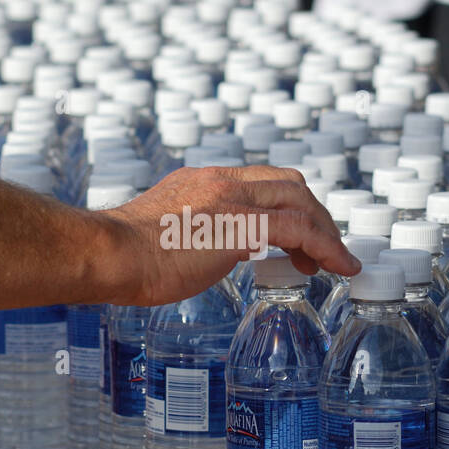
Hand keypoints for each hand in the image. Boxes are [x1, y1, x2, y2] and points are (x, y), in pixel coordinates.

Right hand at [96, 165, 359, 306]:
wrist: (109, 254)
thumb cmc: (123, 256)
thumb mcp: (162, 233)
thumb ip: (190, 233)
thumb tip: (205, 252)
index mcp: (203, 181)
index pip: (261, 181)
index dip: (288, 204)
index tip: (296, 239)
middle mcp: (222, 182)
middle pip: (290, 184)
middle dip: (315, 216)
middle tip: (323, 252)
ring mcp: (233, 200)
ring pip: (301, 203)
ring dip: (327, 233)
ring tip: (337, 263)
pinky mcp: (242, 226)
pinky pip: (300, 230)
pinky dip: (327, 247)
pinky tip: (339, 267)